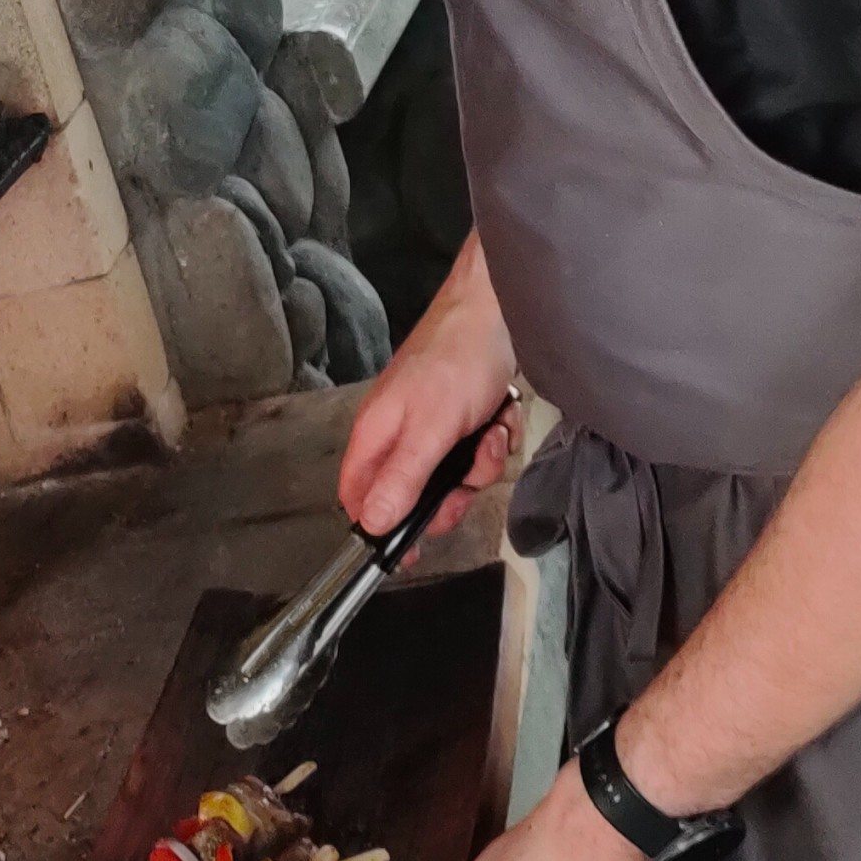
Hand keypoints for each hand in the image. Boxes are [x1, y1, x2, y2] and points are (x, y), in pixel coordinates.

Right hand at [338, 236, 517, 542]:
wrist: (498, 309)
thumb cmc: (456, 364)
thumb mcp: (430, 430)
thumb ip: (402, 479)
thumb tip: (371, 525)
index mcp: (375, 436)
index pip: (358, 496)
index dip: (379, 527)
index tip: (411, 550)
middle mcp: (399, 433)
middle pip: (415, 494)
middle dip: (451, 492)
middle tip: (467, 481)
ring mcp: (433, 424)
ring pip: (454, 473)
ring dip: (480, 462)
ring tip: (490, 432)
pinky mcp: (463, 415)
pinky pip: (477, 449)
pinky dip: (495, 437)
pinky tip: (501, 415)